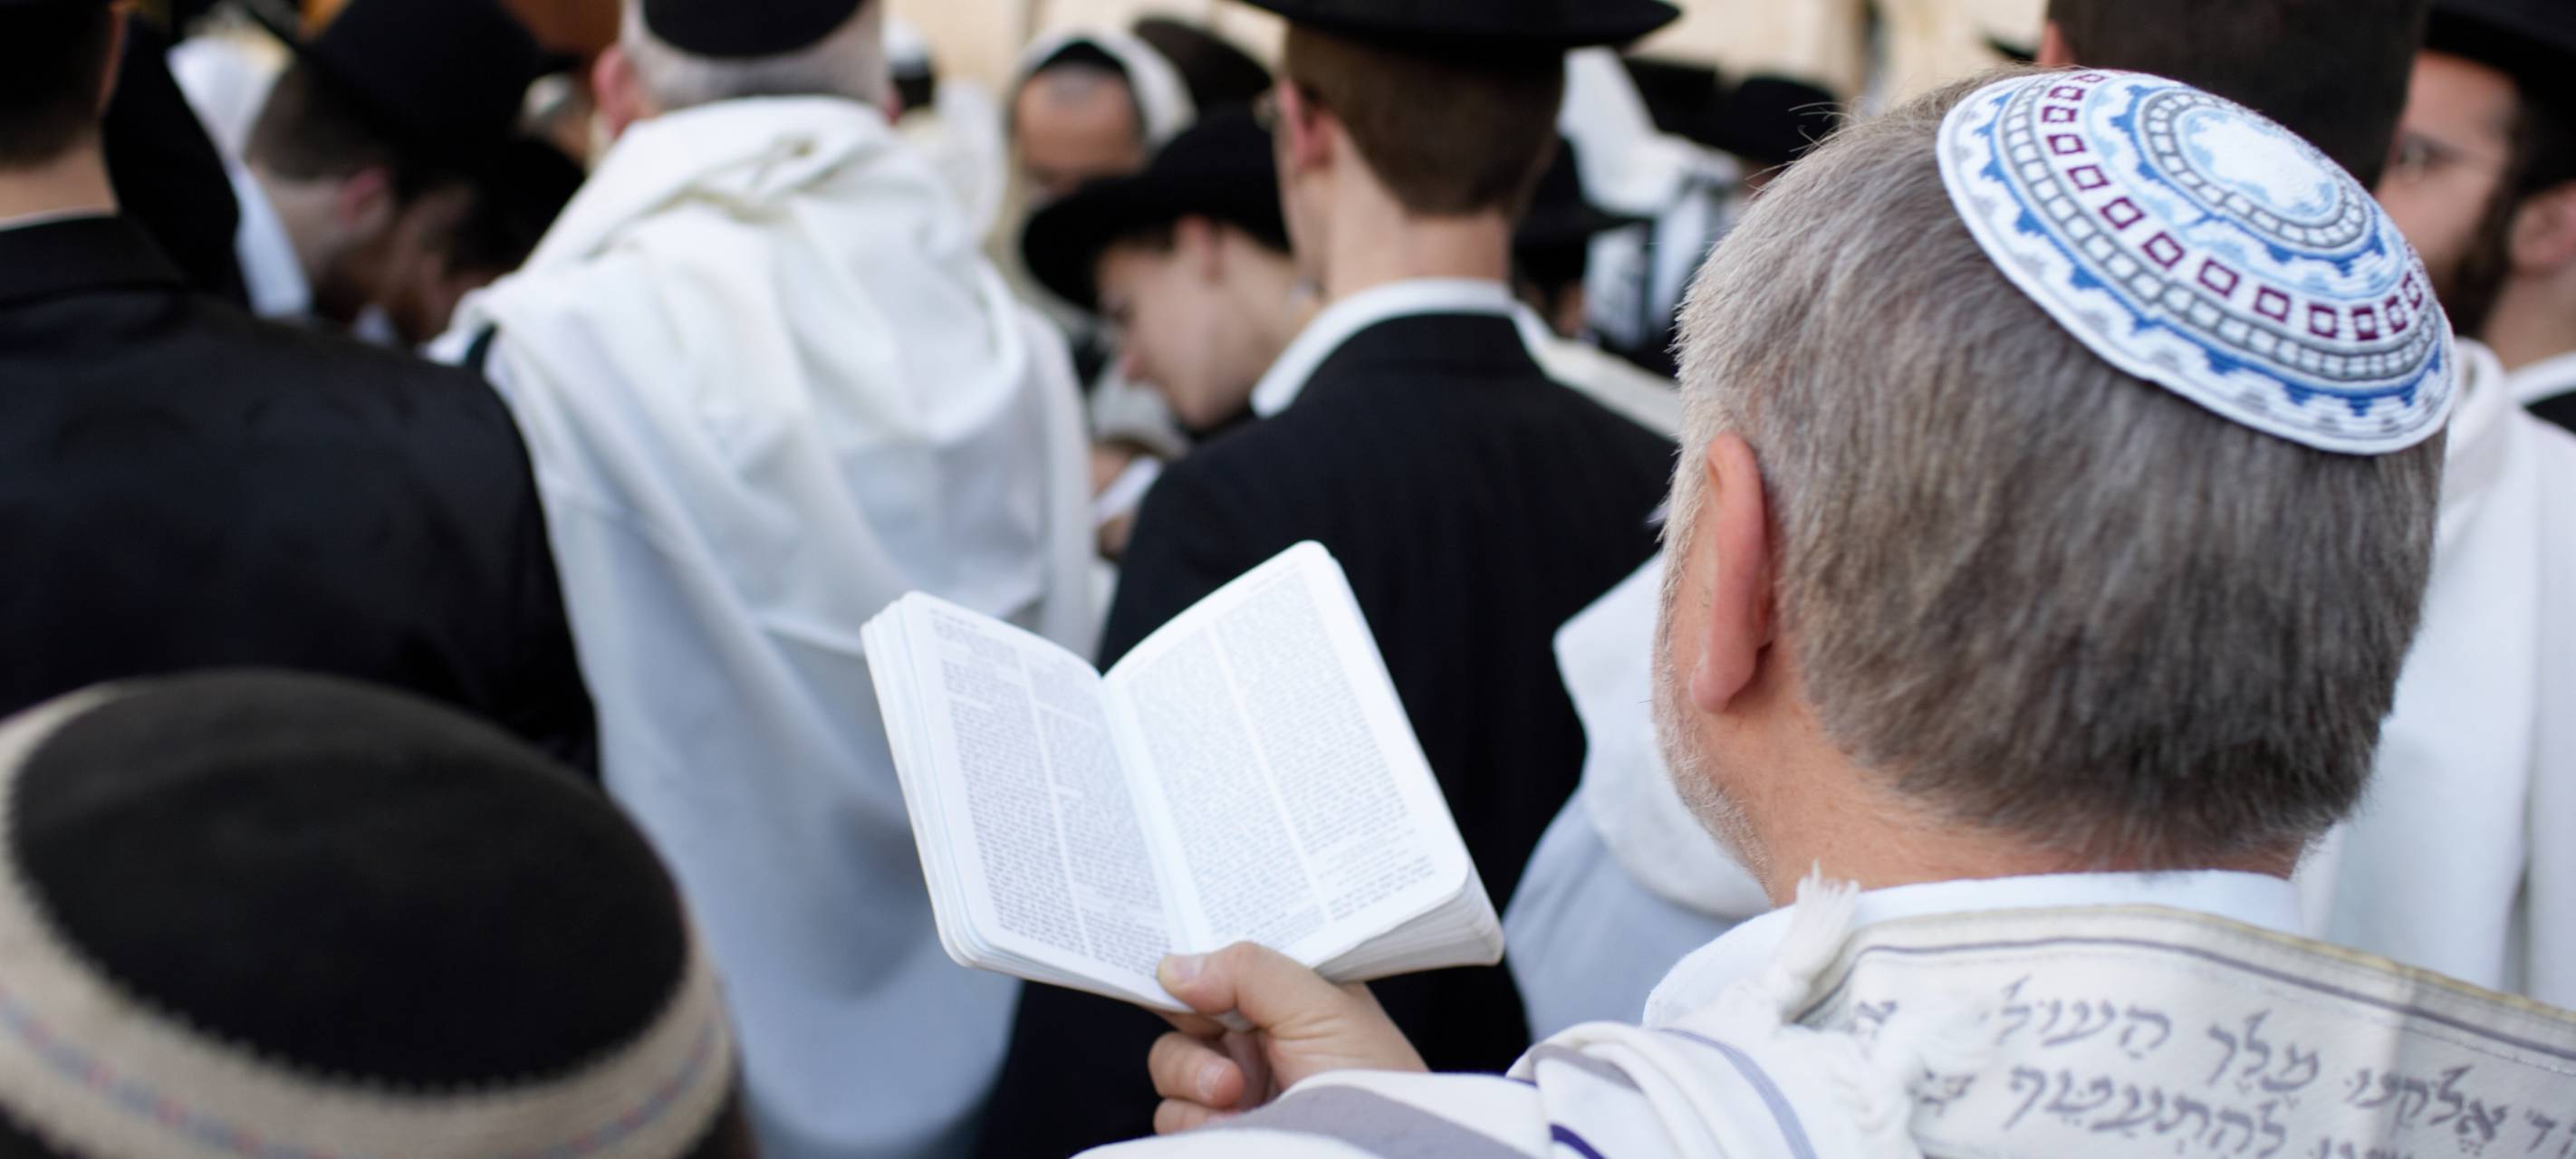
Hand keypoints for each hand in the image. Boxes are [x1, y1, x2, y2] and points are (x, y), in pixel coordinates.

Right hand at [1145, 942, 1426, 1133]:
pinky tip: (1234, 1123)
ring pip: (1169, 1061)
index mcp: (1283, 993)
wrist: (1372, 1151)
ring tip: (1234, 1092)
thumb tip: (1176, 967)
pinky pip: (1172, 1113)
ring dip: (1192, 1074)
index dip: (1192, 958)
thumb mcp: (1320, 1007)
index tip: (1165, 961)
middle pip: (1183, 1008)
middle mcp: (1254, 1035)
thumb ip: (1250, 972)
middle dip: (1187, 1019)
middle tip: (1212, 1029)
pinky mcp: (1220, 1127)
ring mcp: (1234, 1083)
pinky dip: (1194, 1117)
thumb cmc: (1374, 1079)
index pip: (1223, 963)